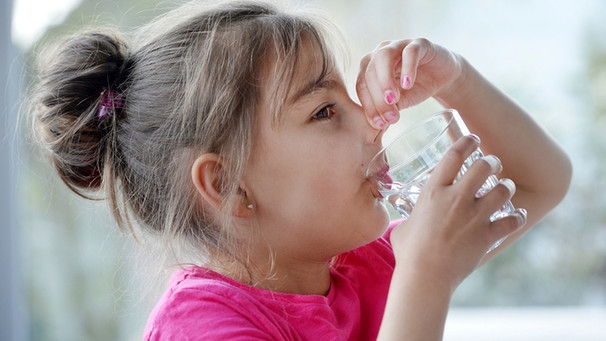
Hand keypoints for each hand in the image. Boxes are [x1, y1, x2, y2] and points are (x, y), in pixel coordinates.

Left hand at [356, 38, 463, 128]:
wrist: (442, 77)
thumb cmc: (414, 89)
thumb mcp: (398, 103)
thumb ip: (386, 109)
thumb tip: (379, 122)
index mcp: (369, 67)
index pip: (362, 86)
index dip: (368, 106)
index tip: (379, 124)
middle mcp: (380, 53)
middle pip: (369, 72)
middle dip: (377, 98)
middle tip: (389, 117)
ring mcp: (398, 45)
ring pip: (383, 57)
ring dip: (385, 80)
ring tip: (393, 99)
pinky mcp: (419, 43)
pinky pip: (409, 52)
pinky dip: (406, 68)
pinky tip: (407, 85)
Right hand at [389, 135, 527, 290]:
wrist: (425, 277)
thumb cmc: (409, 252)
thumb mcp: (403, 227)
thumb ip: (412, 218)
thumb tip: (410, 219)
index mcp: (433, 192)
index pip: (454, 155)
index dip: (467, 142)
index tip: (473, 139)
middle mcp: (456, 199)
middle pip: (484, 166)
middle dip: (492, 161)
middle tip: (492, 164)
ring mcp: (475, 217)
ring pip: (503, 189)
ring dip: (506, 186)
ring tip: (505, 187)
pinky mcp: (487, 236)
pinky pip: (513, 221)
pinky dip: (517, 217)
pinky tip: (517, 216)